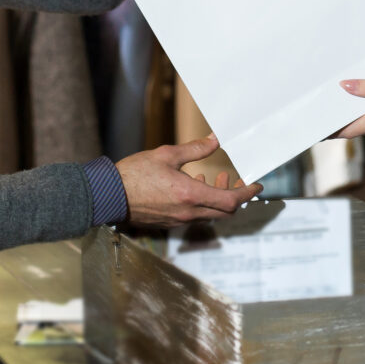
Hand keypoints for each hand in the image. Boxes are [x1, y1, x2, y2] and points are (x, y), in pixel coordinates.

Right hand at [117, 135, 262, 226]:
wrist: (108, 196)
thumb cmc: (133, 174)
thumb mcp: (166, 155)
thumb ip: (195, 149)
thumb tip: (215, 140)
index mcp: (190, 195)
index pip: (230, 200)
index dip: (247, 193)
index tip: (256, 185)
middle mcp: (188, 212)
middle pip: (224, 211)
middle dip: (235, 196)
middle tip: (235, 180)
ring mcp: (178, 220)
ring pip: (209, 214)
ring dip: (216, 198)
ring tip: (211, 177)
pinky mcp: (168, 223)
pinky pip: (194, 215)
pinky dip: (201, 202)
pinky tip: (192, 185)